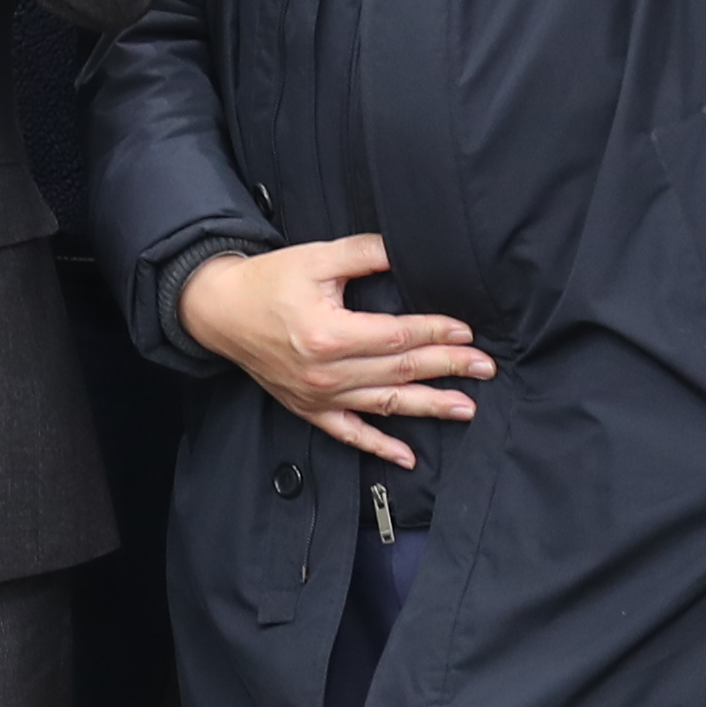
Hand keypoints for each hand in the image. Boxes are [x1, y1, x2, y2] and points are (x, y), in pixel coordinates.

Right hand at [174, 233, 493, 471]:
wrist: (220, 312)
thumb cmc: (268, 283)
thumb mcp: (315, 258)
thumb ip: (363, 254)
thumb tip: (404, 250)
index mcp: (329, 334)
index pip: (397, 336)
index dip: (435, 333)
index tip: (466, 332)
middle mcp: (327, 372)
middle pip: (400, 371)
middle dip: (448, 369)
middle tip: (485, 368)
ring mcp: (319, 396)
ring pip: (385, 404)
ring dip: (429, 407)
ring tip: (467, 407)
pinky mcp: (310, 409)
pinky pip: (350, 434)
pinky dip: (379, 447)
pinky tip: (407, 456)